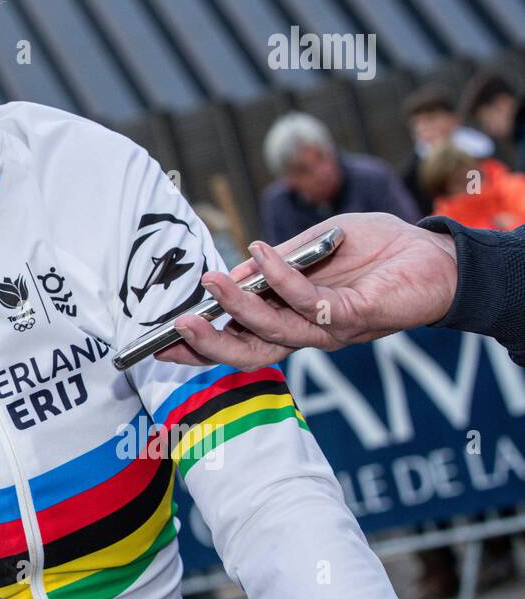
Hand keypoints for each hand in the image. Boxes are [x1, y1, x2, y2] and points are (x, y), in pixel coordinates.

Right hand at [154, 212, 458, 370]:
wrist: (438, 253)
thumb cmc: (377, 248)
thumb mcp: (312, 246)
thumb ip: (275, 262)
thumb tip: (232, 273)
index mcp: (291, 318)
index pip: (239, 340)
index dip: (200, 346)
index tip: (159, 343)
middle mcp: (308, 332)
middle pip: (250, 352)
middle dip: (210, 345)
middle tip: (175, 329)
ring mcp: (332, 328)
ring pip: (275, 333)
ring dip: (239, 308)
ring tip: (211, 282)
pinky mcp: (356, 316)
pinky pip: (310, 302)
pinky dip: (281, 276)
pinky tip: (261, 251)